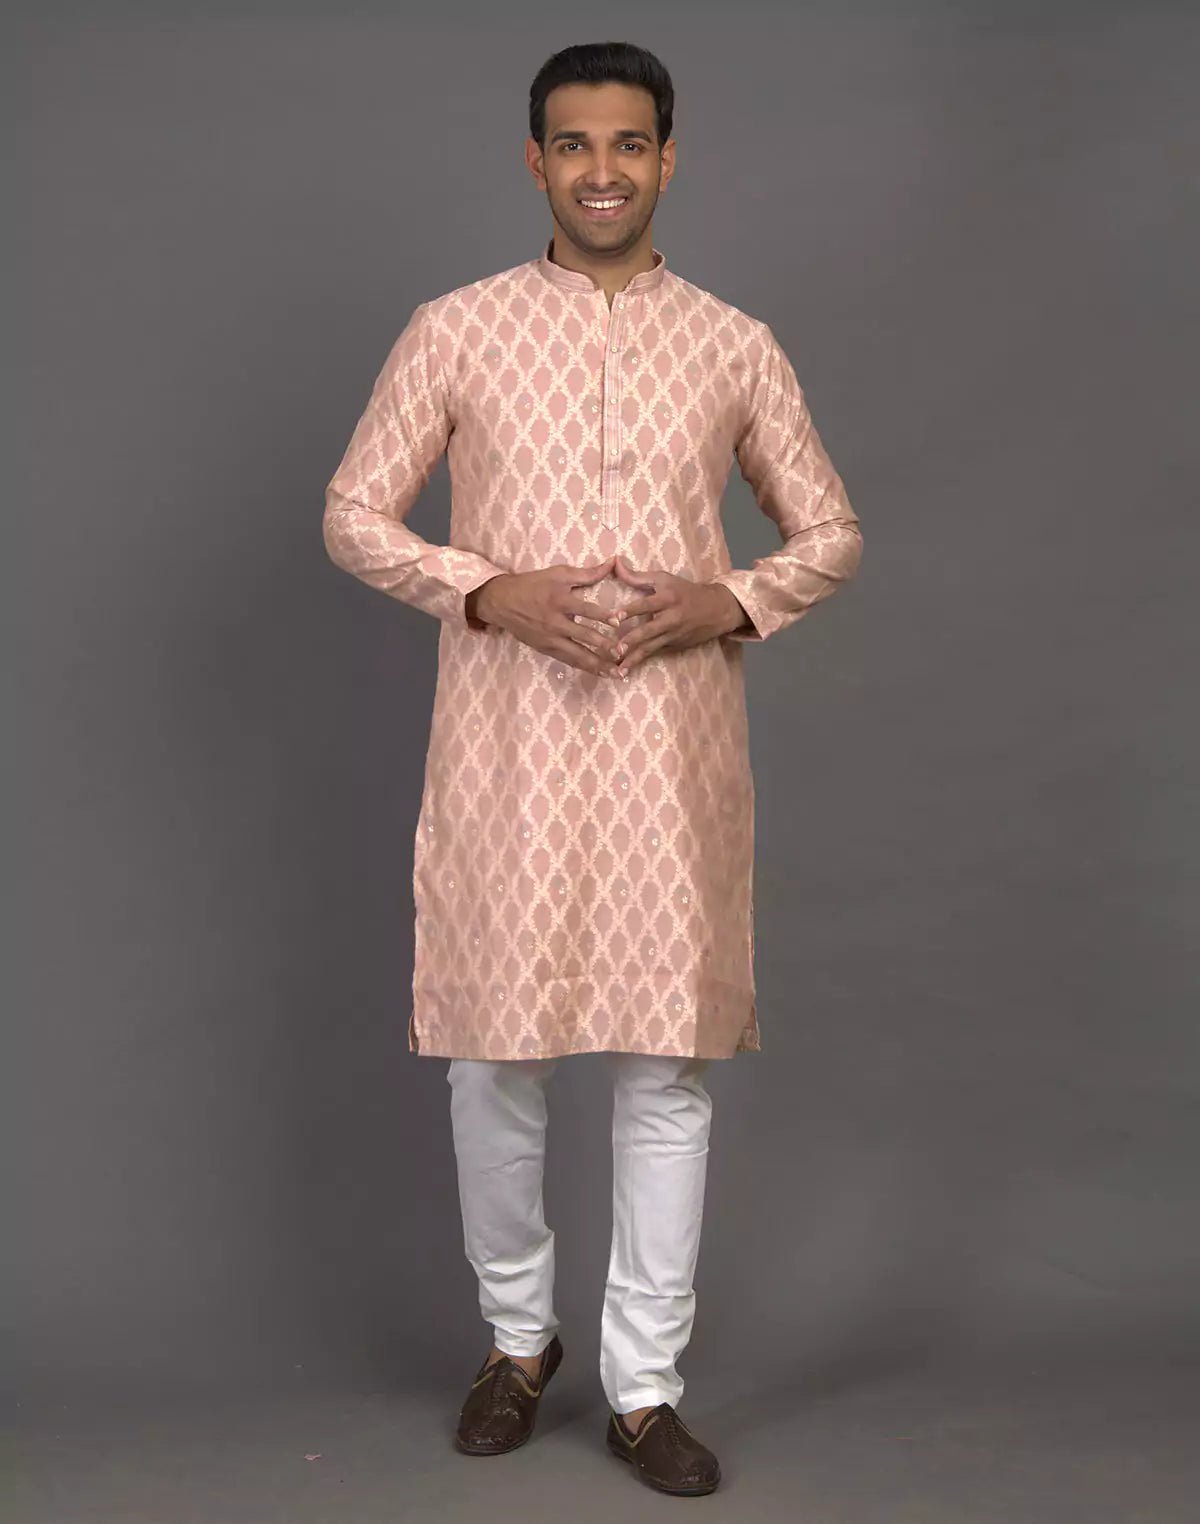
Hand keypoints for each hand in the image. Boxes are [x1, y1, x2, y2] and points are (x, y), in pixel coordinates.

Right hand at [469, 556, 625, 676]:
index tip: (619, 621)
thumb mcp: (558, 574)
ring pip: (577, 655)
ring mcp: (550, 639)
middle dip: (604, 646)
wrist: (502, 602)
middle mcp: (555, 623)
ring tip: (616, 673)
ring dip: (598, 665)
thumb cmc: (533, 584)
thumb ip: (588, 573)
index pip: (585, 610)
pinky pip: (568, 660)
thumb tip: (613, 563)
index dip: (603, 615)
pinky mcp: (546, 649)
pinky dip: (585, 667)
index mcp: (559, 601)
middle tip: (623, 653)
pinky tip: (600, 673)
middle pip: (583, 637)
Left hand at [607, 555, 749, 674]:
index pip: (646, 604)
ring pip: (651, 647)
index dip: (630, 610)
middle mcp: (671, 618)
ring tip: (618, 669)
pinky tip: (625, 671)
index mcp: (668, 598)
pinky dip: (640, 663)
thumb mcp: (664, 579)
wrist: (716, 610)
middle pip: (649, 630)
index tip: (615, 617)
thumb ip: (637, 576)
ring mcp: (673, 635)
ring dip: (634, 659)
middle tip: (615, 649)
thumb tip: (614, 562)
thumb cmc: (685, 591)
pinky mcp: (674, 646)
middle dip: (632, 640)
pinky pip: (654, 654)